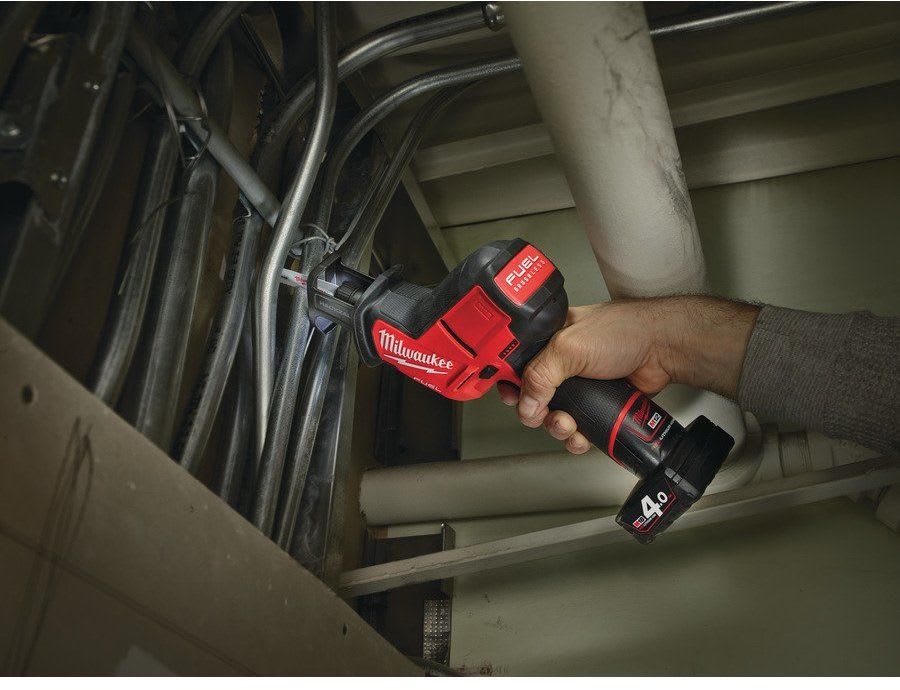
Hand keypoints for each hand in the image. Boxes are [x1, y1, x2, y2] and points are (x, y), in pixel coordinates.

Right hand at [497, 296, 758, 453]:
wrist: (664, 348)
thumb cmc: (625, 331)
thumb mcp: (569, 348)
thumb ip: (540, 375)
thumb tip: (525, 403)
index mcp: (551, 338)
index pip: (517, 362)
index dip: (510, 382)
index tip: (510, 398)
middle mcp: (564, 359)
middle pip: (536, 395)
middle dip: (538, 412)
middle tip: (543, 416)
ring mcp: (582, 382)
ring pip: (557, 414)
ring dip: (559, 427)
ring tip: (568, 426)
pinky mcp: (599, 401)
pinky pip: (581, 425)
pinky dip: (579, 436)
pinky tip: (582, 436)